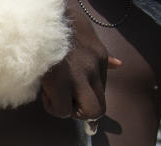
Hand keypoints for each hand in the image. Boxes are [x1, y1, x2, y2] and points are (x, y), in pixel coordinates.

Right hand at [39, 2, 120, 120]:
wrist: (42, 17)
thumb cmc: (60, 25)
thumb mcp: (86, 35)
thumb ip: (101, 54)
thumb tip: (118, 64)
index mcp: (100, 58)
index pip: (101, 92)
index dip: (83, 97)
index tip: (70, 92)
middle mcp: (94, 69)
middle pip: (98, 108)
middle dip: (80, 111)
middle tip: (64, 100)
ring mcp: (79, 76)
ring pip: (86, 112)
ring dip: (66, 109)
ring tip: (53, 94)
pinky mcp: (60, 81)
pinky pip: (62, 110)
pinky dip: (52, 106)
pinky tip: (45, 91)